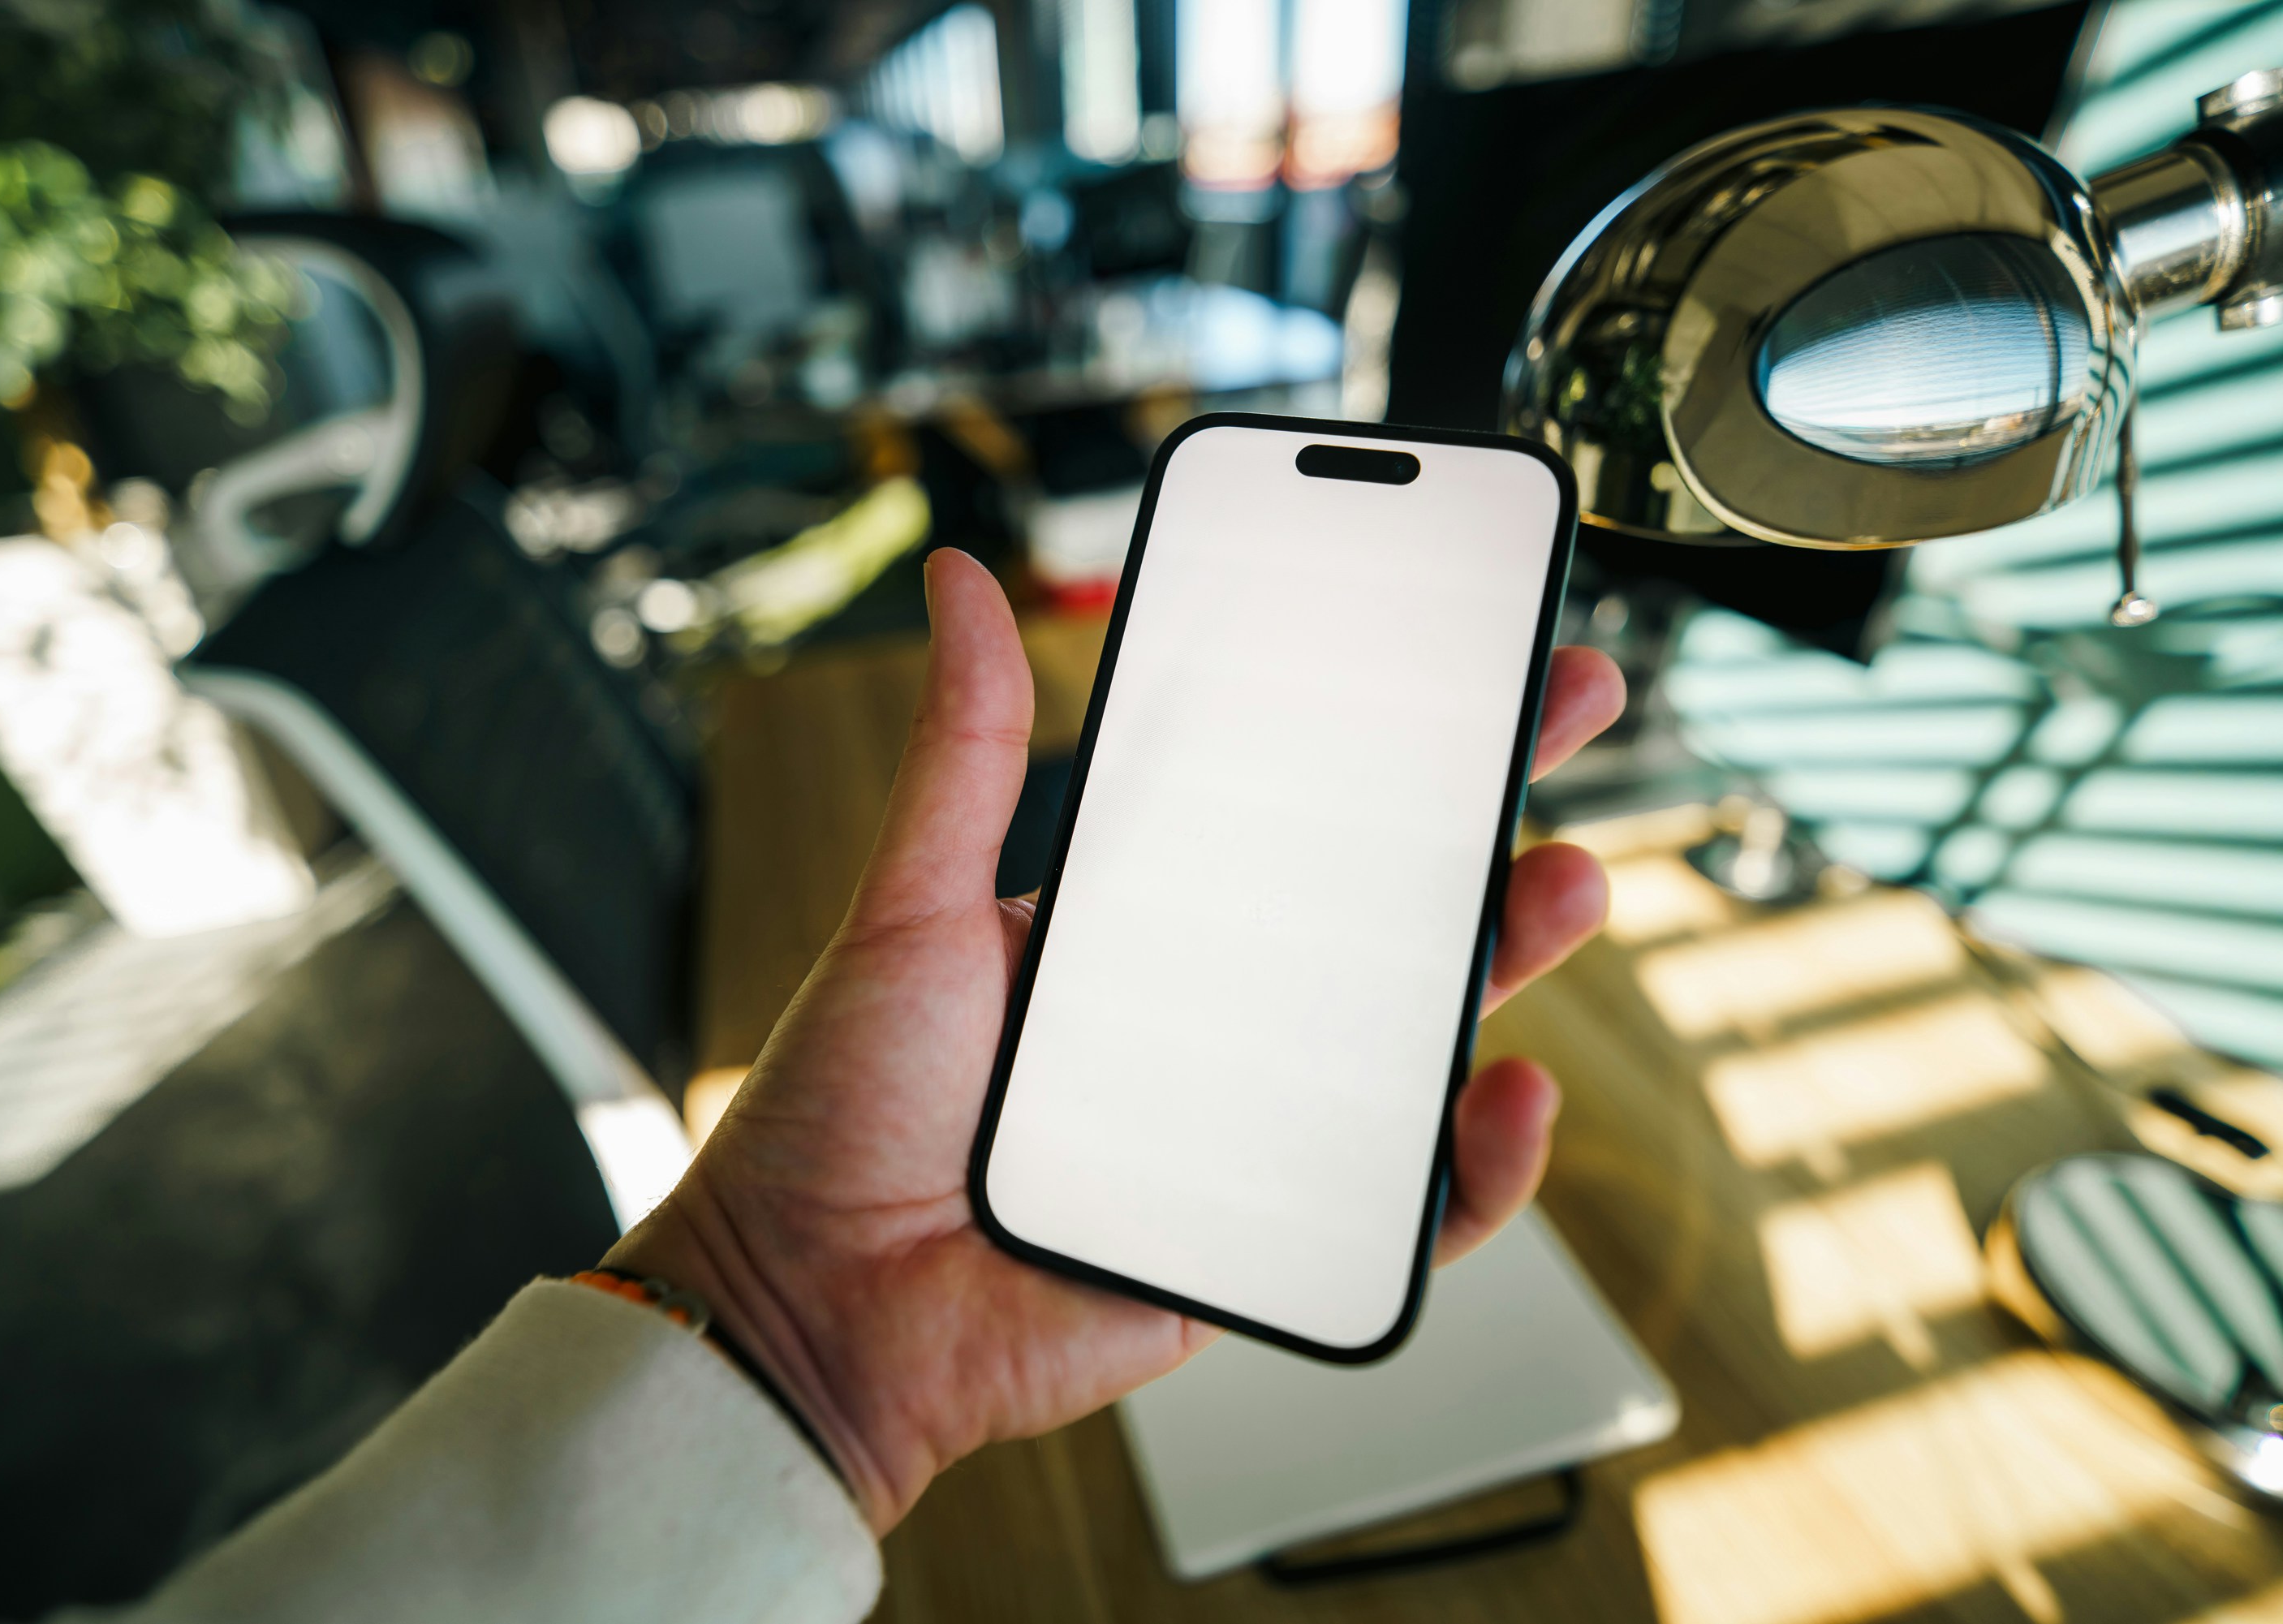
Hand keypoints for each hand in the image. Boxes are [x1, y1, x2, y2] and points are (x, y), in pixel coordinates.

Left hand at [608, 548, 1625, 1533]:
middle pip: (1380, 921)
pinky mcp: (1265, 1249)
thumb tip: (955, 580)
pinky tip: (1502, 1095)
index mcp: (1138, 934)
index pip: (1289, 820)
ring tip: (1559, 886)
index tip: (1465, 654)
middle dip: (1485, 821)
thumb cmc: (840, 1109)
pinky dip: (1473, 1165)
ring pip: (1414, 1051)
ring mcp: (1247, 1139)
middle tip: (1557, 718)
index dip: (1384, 744)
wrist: (808, 1309)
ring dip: (1506, 967)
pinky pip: (1403, 1213)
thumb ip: (968, 748)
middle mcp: (1207, 1028)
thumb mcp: (915, 898)